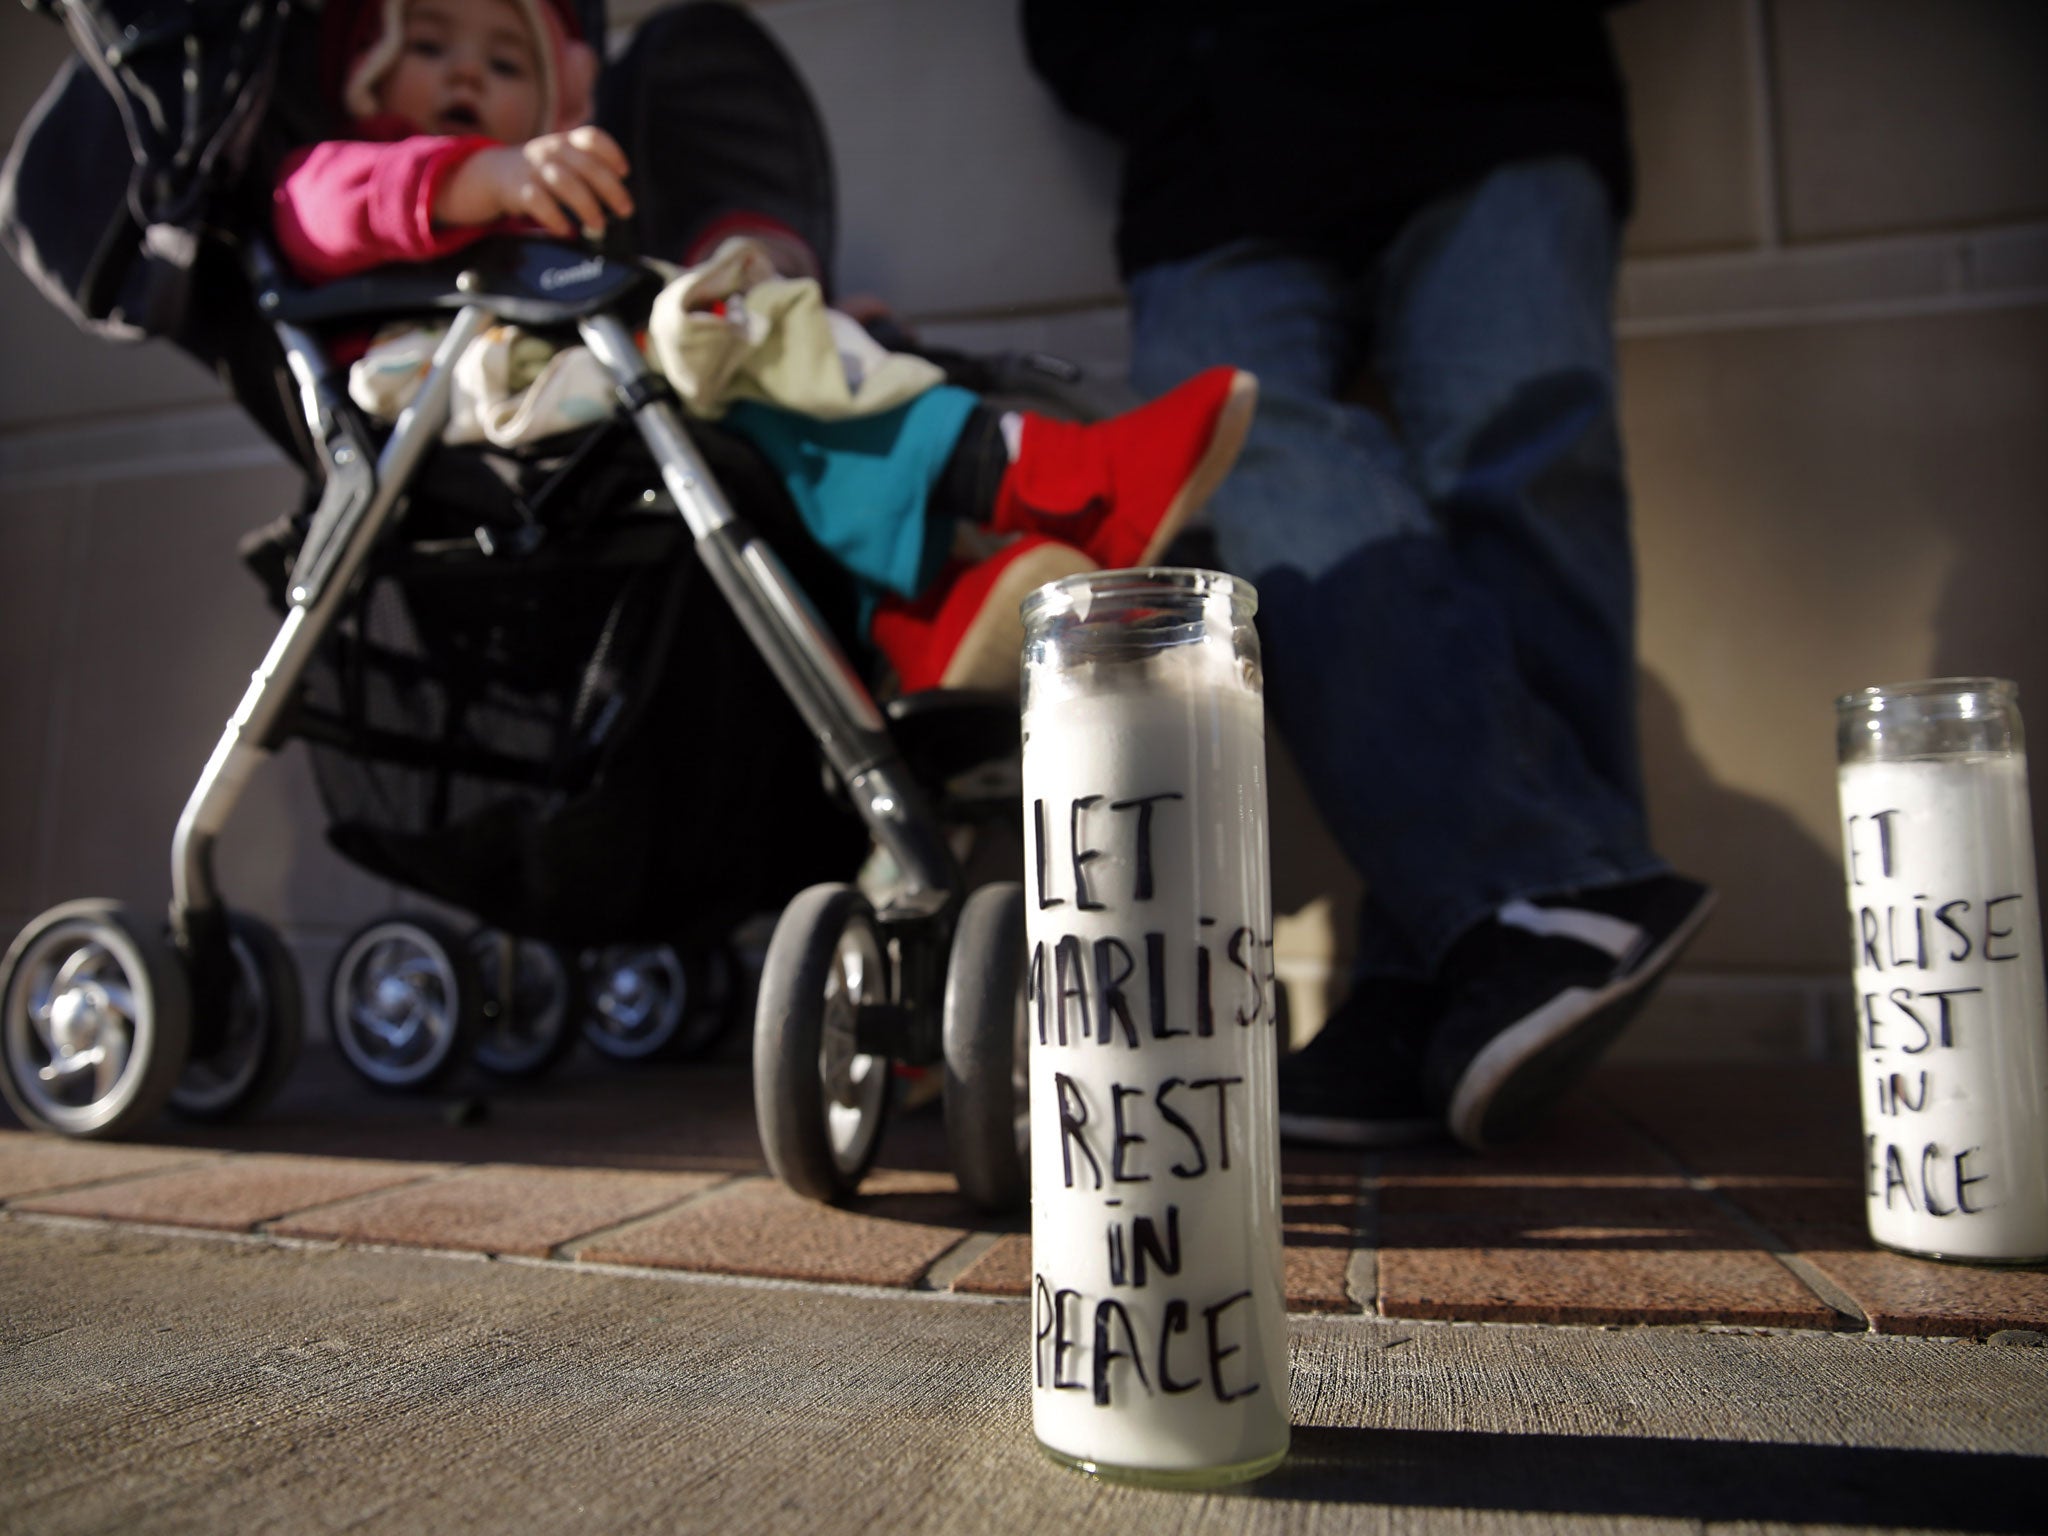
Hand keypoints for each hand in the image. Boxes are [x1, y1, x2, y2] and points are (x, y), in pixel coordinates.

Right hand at [436, 127, 634, 238]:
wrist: (494, 173)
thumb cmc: (541, 172)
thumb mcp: (563, 159)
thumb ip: (588, 169)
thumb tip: (621, 201)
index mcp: (566, 142)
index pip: (592, 138)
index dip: (612, 153)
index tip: (624, 172)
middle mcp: (552, 151)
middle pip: (587, 165)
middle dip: (611, 190)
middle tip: (626, 211)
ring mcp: (534, 169)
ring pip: (565, 183)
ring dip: (587, 205)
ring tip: (599, 226)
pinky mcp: (518, 189)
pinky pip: (538, 202)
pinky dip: (555, 217)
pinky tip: (566, 230)